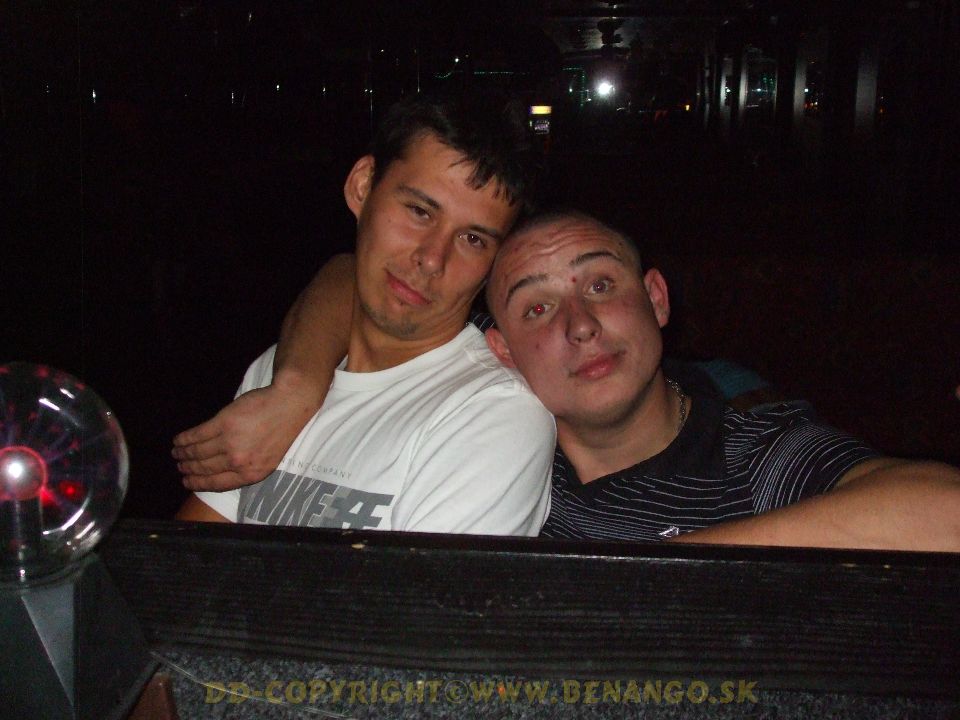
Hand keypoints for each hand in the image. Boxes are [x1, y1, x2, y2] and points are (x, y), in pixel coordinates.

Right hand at [172, 381, 318, 490]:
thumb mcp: (269, 459)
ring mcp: (230, 442)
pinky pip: (198, 434)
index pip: (217, 484)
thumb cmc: (282, 430)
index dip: (198, 484)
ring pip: (199, 452)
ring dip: (184, 453)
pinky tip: (179, 440)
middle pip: (205, 468)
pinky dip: (185, 438)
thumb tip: (223, 472)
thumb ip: (247, 467)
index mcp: (252, 473)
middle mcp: (239, 462)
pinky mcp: (224, 423)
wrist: (289, 405)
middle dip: (189, 469)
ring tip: (177, 453)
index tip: (187, 483)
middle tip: (180, 467)